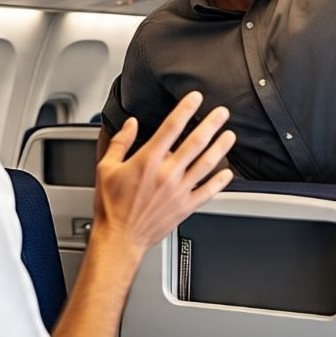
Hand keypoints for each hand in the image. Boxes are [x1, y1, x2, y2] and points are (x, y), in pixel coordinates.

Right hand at [91, 92, 235, 257]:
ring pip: (206, 164)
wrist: (120, 238)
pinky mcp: (186, 207)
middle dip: (211, 124)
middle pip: (195, 142)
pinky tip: (227, 173)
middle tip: (222, 113)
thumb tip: (131, 125)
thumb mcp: (106, 168)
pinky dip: (220, 181)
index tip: (195, 98)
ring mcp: (179, 191)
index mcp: (148, 161)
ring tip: (230, 136)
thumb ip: (120, 143)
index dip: (185, 109)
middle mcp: (167, 174)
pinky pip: (208, 191)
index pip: (171, 127)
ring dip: (221, 148)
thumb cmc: (111, 207)